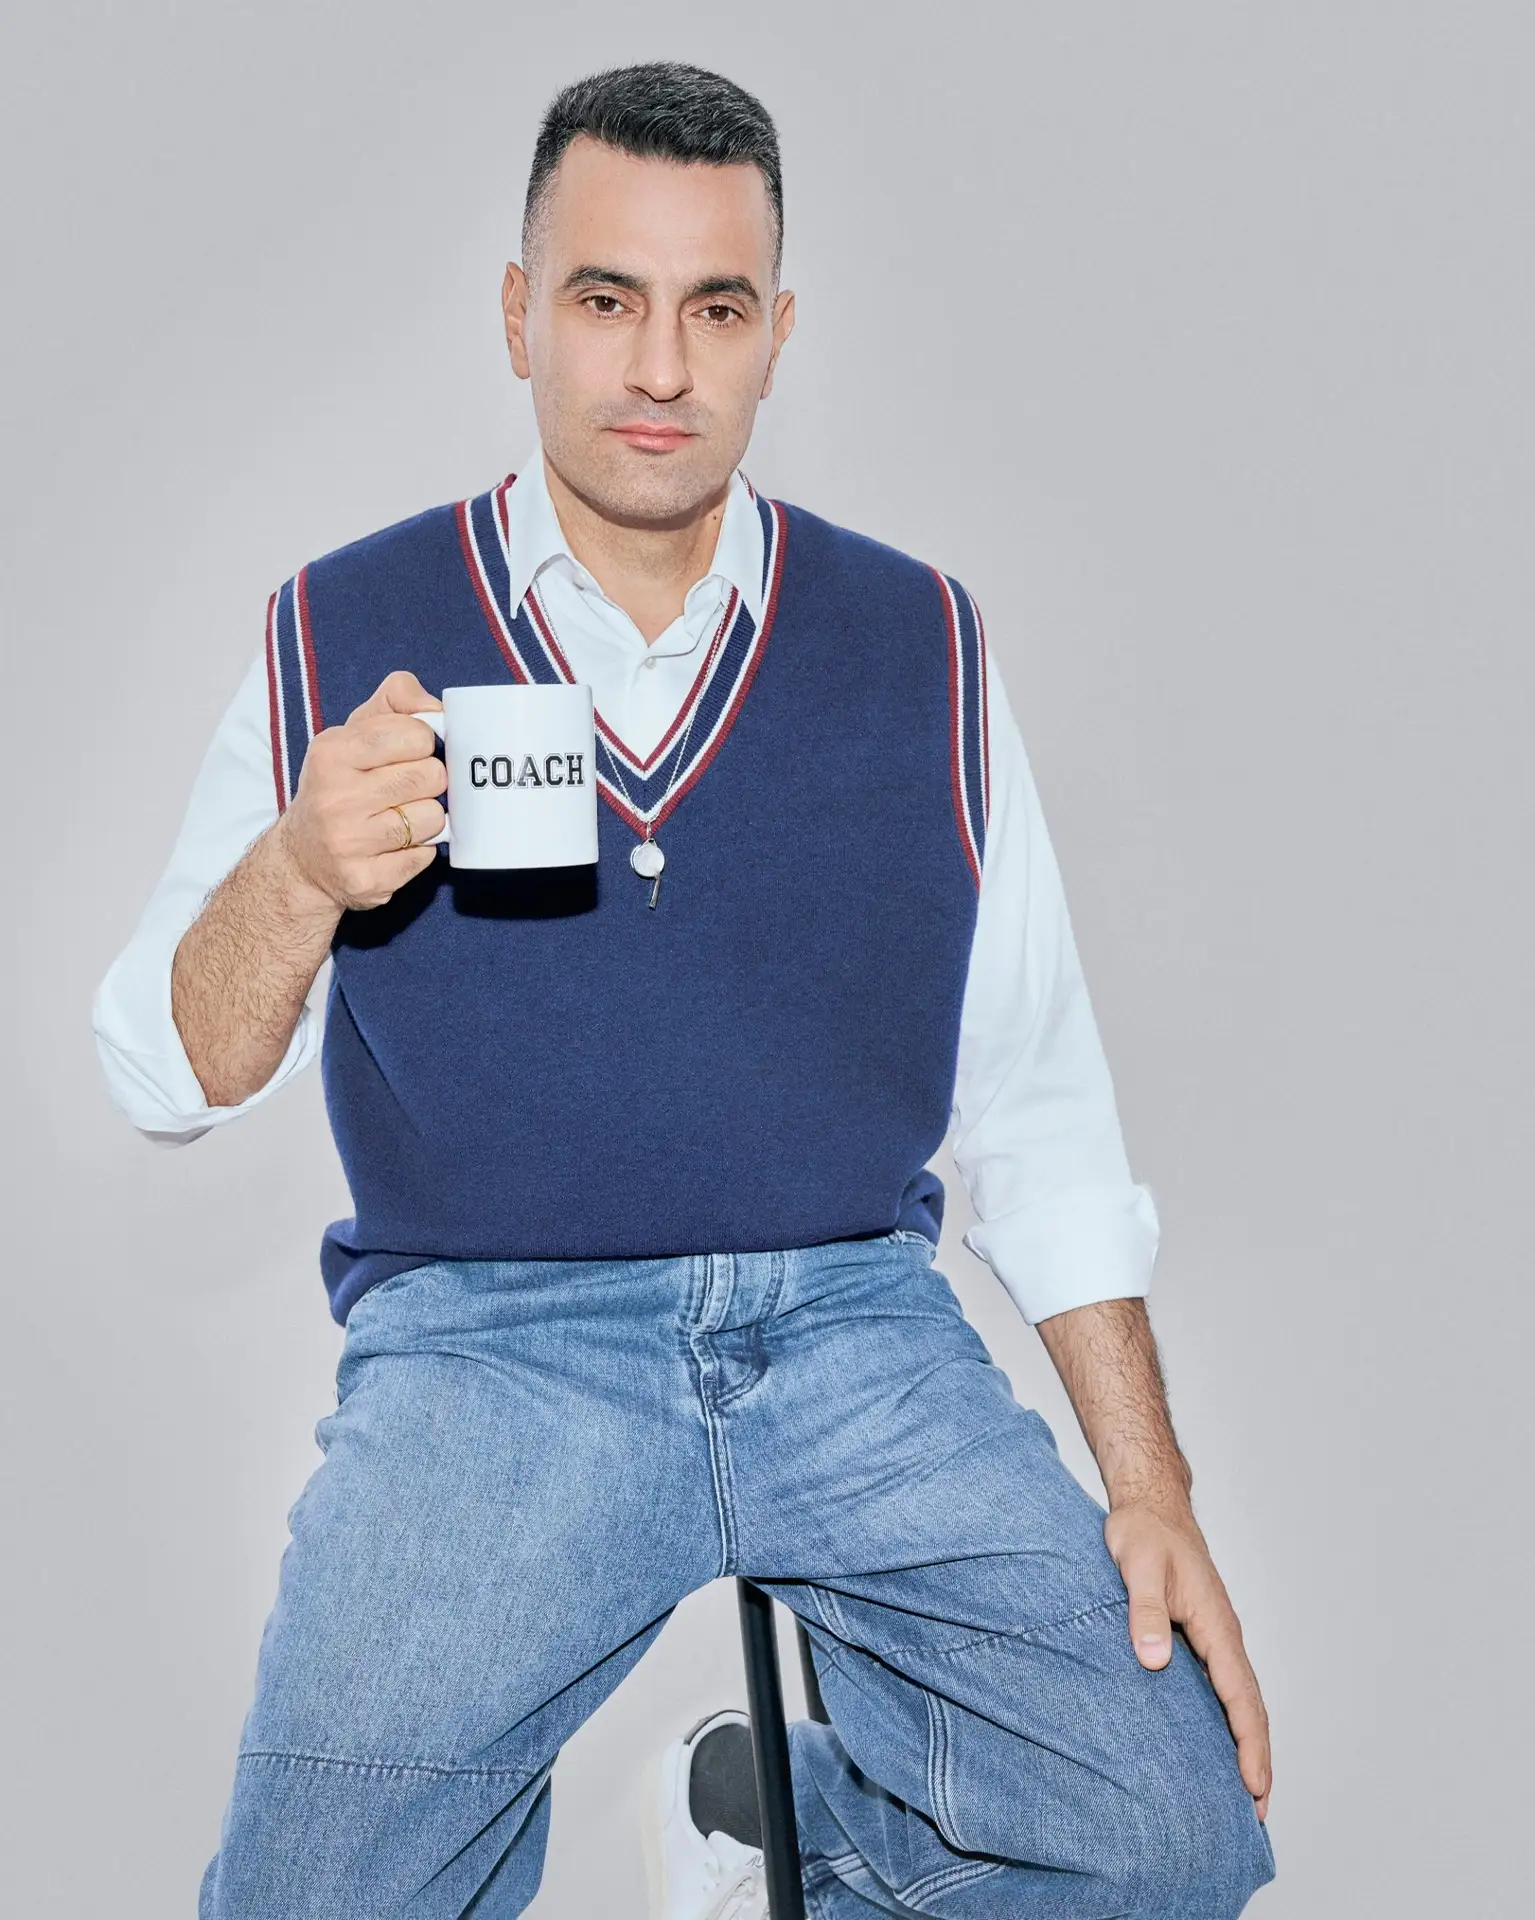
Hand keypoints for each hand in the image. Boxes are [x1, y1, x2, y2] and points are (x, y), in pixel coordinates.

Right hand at [273, 670, 446, 911]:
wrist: (302, 860)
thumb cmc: (339, 786)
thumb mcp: (353, 733)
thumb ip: (395, 701)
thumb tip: (436, 706)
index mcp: (332, 753)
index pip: (415, 734)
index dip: (423, 743)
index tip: (409, 753)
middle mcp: (336, 797)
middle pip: (431, 776)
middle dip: (429, 782)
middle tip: (406, 790)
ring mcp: (349, 843)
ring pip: (434, 818)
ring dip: (427, 819)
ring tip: (399, 819)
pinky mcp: (366, 880)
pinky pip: (426, 857)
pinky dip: (419, 851)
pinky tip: (393, 847)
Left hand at [1104, 1494, 1271, 1820]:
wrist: (1149, 1505)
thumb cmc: (1143, 1533)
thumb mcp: (1137, 1568)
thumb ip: (1145, 1612)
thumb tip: (1154, 1660)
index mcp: (1217, 1625)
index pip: (1241, 1696)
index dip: (1250, 1744)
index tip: (1255, 1787)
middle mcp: (1223, 1635)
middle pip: (1250, 1707)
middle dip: (1257, 1758)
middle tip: (1258, 1812)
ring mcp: (1213, 1636)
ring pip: (1238, 1699)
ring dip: (1245, 1743)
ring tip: (1243, 1792)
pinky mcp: (1198, 1634)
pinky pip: (1220, 1686)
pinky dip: (1226, 1719)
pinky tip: (1212, 1741)